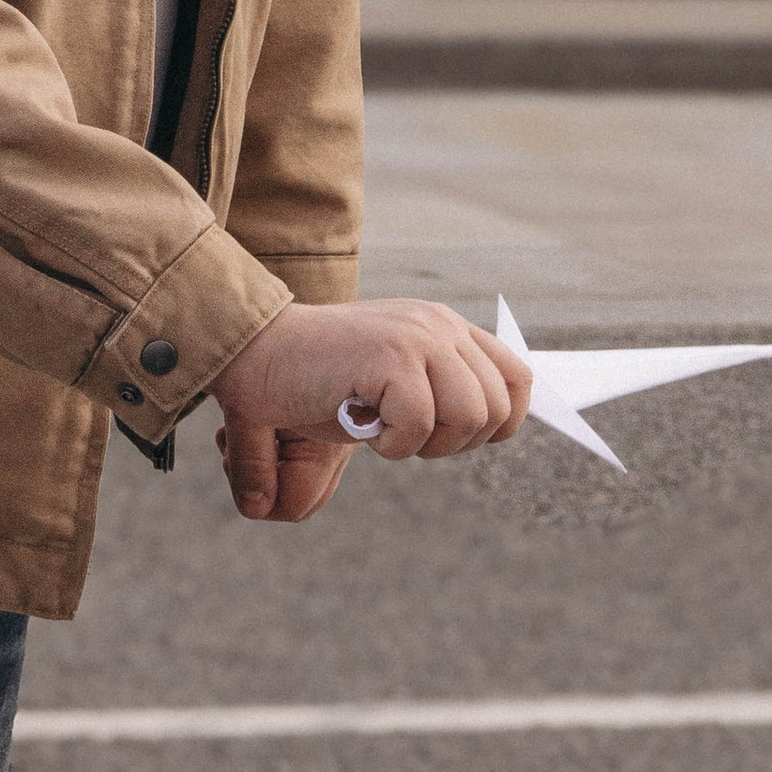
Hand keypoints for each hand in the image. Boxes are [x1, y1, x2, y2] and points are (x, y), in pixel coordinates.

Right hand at [211, 300, 529, 520]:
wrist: (253, 354)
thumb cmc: (316, 379)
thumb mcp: (390, 381)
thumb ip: (438, 394)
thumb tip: (496, 427)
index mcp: (445, 327)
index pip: (518, 380)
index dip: (498, 424)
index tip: (445, 436)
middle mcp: (439, 326)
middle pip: (498, 410)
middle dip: (454, 443)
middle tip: (400, 435)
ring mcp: (419, 338)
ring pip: (471, 419)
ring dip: (424, 444)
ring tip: (380, 429)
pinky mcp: (392, 358)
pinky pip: (422, 426)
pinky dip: (392, 446)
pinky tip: (359, 427)